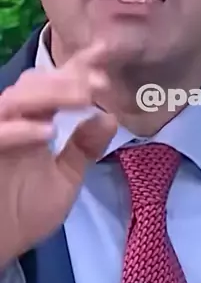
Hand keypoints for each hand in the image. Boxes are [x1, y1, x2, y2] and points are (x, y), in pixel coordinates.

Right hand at [0, 42, 116, 268]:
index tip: (105, 67)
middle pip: (32, 87)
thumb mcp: (63, 180)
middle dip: (66, 81)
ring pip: (12, 100)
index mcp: (30, 124)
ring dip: (49, 95)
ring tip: (82, 96)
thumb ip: (83, 149)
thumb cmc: (22, 215)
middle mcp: (10, 123)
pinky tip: (46, 132)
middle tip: (98, 82)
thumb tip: (108, 116)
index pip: (51, 89)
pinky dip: (18, 131)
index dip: (76, 75)